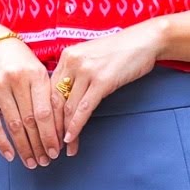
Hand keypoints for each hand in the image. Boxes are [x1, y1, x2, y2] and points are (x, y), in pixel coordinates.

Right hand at [0, 37, 61, 167]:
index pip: (45, 111)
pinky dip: (1, 142)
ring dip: (23, 147)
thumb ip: (48, 94)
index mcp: (36, 74)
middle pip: (30, 121)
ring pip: (14, 125)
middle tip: (45, 161)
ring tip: (31, 162)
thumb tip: (60, 129)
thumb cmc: (22, 61)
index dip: (51, 134)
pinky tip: (10, 155)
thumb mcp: (38, 70)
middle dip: (39, 144)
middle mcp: (18, 79)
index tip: (57, 151)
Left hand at [50, 19, 164, 155]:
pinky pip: (84, 109)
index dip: (46, 113)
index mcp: (67, 56)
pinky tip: (72, 138)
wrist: (143, 41)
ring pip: (68, 107)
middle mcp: (73, 61)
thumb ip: (75, 73)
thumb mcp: (90, 57)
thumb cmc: (118, 51)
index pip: (49, 89)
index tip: (46, 130)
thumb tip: (66, 100)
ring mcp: (86, 71)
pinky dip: (76, 126)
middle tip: (52, 145)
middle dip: (52, 127)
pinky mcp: (102, 81)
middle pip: (55, 100)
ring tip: (64, 148)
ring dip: (65, 131)